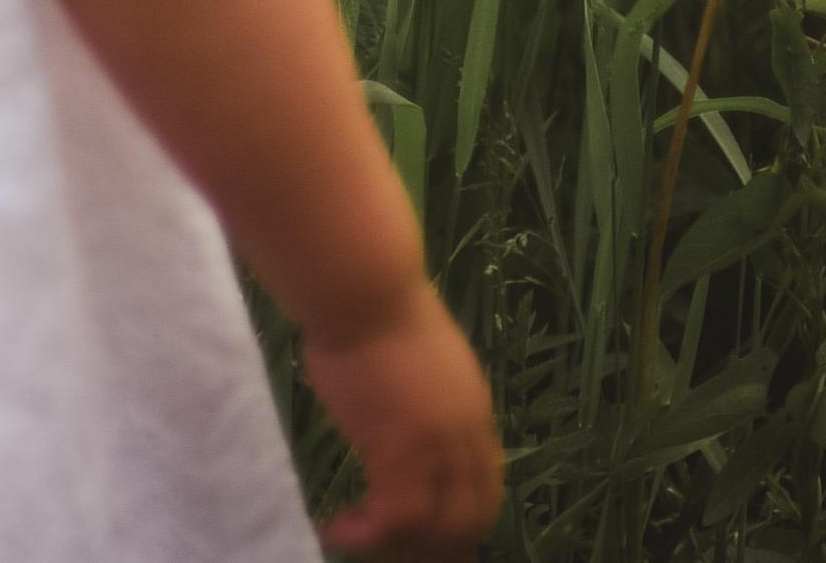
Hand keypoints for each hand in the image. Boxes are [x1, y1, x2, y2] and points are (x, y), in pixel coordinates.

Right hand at [308, 288, 501, 556]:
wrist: (365, 289)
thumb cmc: (376, 307)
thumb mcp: (422, 358)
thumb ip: (427, 397)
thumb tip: (404, 418)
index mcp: (475, 411)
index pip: (487, 488)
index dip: (465, 519)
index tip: (434, 533)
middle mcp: (466, 438)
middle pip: (470, 519)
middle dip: (440, 545)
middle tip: (401, 550)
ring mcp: (436, 450)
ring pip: (437, 530)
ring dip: (401, 545)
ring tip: (361, 538)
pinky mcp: (399, 456)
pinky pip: (395, 521)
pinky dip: (367, 535)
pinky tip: (339, 526)